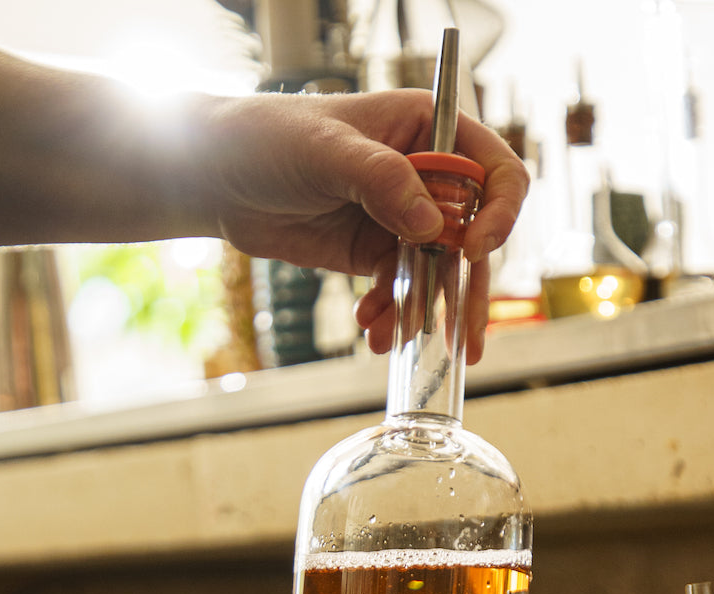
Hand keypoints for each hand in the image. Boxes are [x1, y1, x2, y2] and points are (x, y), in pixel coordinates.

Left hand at [198, 89, 527, 362]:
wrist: (215, 178)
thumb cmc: (267, 138)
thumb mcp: (326, 150)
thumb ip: (383, 181)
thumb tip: (434, 227)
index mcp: (429, 131)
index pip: (494, 171)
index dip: (498, 212)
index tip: (473, 249)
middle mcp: (426, 176)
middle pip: (474, 236)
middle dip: (468, 291)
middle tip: (464, 339)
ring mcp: (403, 219)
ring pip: (440, 274)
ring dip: (427, 314)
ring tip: (403, 342)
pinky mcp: (377, 254)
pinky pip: (402, 292)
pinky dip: (391, 316)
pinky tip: (372, 330)